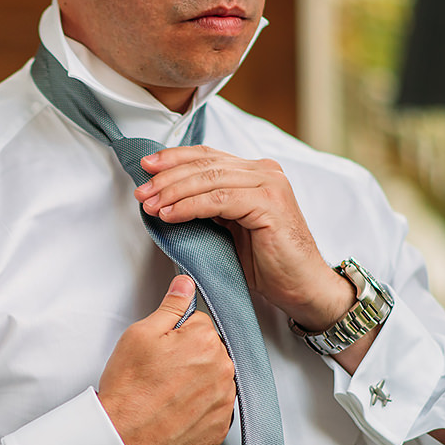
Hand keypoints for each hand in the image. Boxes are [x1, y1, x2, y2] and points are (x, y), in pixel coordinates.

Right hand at [97, 275, 236, 444]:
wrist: (123, 437)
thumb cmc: (128, 388)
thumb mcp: (141, 334)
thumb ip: (170, 306)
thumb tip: (185, 284)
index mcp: (205, 340)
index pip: (200, 324)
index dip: (178, 334)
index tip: (163, 350)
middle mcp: (223, 369)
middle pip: (211, 351)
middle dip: (191, 357)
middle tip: (162, 372)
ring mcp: (224, 401)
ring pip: (215, 379)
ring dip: (198, 382)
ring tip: (168, 393)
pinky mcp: (220, 427)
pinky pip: (215, 408)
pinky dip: (200, 408)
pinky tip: (177, 410)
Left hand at [135, 146, 354, 331]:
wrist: (303, 288)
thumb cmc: (268, 264)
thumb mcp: (231, 228)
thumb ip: (209, 208)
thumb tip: (166, 200)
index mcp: (255, 173)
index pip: (207, 156)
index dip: (174, 158)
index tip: (146, 167)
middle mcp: (264, 172)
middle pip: (205, 164)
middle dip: (167, 177)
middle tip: (141, 191)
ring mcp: (269, 185)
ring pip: (209, 179)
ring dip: (173, 192)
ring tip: (150, 204)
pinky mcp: (270, 204)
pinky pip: (219, 201)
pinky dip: (190, 206)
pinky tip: (170, 215)